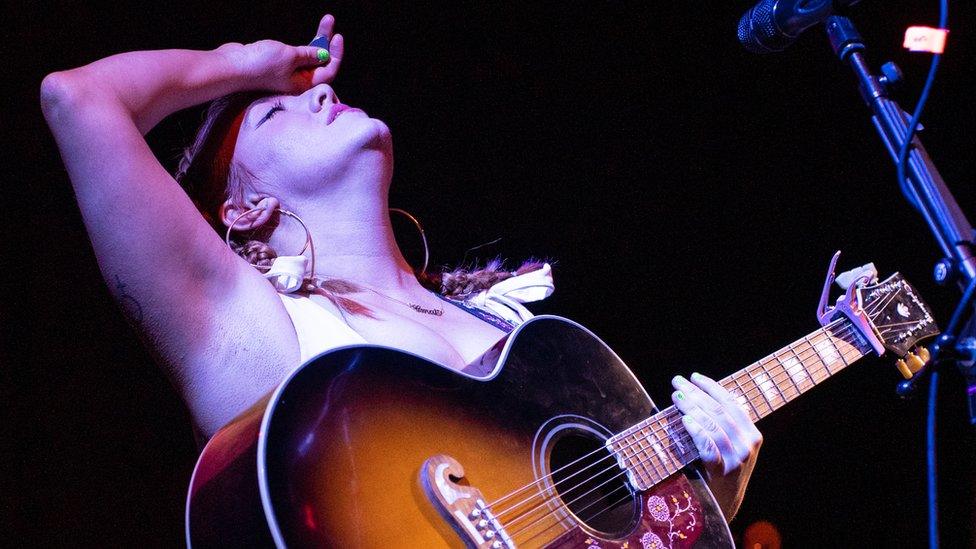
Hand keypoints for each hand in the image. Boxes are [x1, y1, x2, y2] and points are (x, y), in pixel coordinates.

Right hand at [217, 14, 344, 92]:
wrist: (232, 65)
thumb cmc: (260, 64)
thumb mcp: (290, 56)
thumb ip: (309, 54)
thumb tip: (324, 54)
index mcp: (304, 85)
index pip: (328, 71)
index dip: (335, 54)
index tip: (337, 36)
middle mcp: (298, 81)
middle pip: (320, 62)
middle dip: (327, 42)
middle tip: (329, 21)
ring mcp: (288, 73)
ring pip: (310, 56)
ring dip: (318, 40)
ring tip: (326, 21)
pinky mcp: (278, 64)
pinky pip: (298, 55)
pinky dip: (306, 45)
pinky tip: (312, 36)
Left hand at [671, 372, 761, 519]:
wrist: (724, 507)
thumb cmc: (721, 471)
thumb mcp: (731, 446)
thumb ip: (723, 425)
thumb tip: (700, 395)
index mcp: (752, 434)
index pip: (732, 403)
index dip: (712, 387)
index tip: (694, 376)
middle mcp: (748, 445)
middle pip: (719, 411)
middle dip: (696, 393)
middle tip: (677, 382)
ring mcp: (736, 459)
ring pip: (713, 425)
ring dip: (692, 408)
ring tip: (676, 397)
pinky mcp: (723, 472)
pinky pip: (708, 447)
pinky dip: (696, 432)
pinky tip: (685, 420)